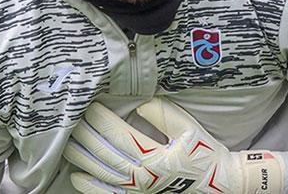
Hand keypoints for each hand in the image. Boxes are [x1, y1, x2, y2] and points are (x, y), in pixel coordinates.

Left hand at [63, 97, 286, 192]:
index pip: (119, 135)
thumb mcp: (188, 130)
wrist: (218, 185)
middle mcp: (143, 177)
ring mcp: (138, 191)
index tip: (90, 105)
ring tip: (68, 142)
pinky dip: (91, 187)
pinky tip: (77, 176)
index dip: (101, 119)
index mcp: (155, 157)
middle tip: (72, 119)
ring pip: (102, 174)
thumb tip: (139, 103)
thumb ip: (163, 114)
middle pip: (105, 154)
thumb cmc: (204, 154)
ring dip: (82, 158)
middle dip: (85, 135)